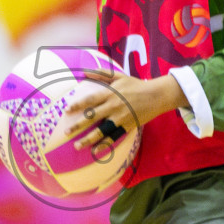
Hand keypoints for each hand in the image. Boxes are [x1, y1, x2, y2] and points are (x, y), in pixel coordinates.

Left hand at [71, 70, 185, 149]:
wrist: (157, 96)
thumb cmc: (136, 85)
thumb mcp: (119, 76)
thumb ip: (102, 74)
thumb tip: (85, 72)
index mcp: (111, 93)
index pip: (91, 100)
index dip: (78, 105)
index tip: (67, 110)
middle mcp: (114, 106)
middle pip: (93, 117)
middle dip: (78, 125)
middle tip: (66, 133)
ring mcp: (121, 118)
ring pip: (102, 130)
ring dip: (88, 139)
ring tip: (77, 146)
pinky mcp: (127, 126)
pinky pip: (114, 137)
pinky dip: (105, 145)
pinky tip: (95, 151)